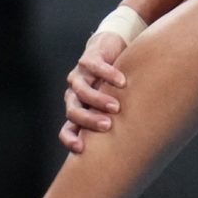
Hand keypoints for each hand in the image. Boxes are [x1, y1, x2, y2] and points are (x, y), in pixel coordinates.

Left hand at [57, 30, 128, 154]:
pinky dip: (108, 75)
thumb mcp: (111, 105)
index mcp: (77, 109)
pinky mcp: (88, 59)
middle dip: (88, 120)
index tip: (81, 148)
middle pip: (72, 111)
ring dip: (98, 100)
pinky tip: (122, 82)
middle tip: (107, 126)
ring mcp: (79, 75)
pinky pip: (95, 67)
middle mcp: (74, 94)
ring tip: (116, 107)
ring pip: (82, 90)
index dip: (70, 139)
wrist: (109, 49)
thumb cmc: (112, 85)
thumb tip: (131, 147)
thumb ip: (114, 121)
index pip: (67, 129)